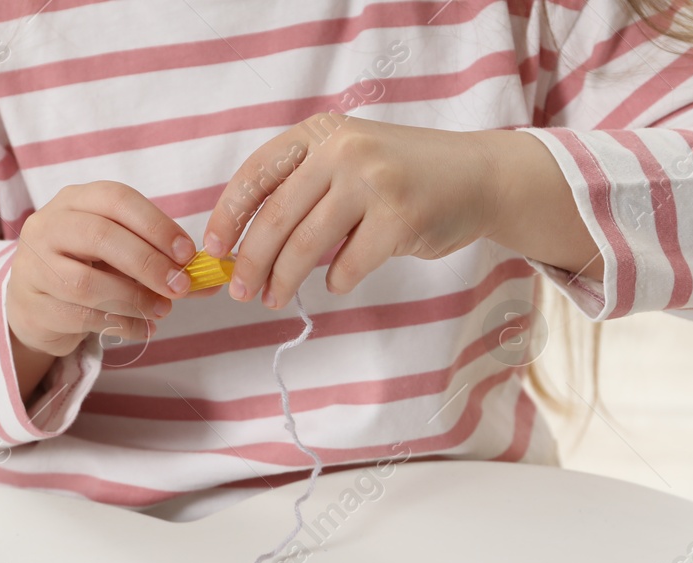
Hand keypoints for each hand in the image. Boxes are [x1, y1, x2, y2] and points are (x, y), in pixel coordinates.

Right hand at [7, 182, 195, 392]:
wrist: (36, 304)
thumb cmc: (89, 271)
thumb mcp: (124, 258)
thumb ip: (166, 265)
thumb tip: (215, 280)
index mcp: (75, 201)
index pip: (116, 199)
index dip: (155, 224)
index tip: (188, 252)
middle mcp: (48, 225)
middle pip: (100, 236)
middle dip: (148, 263)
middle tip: (181, 286)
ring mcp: (34, 266)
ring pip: (87, 282)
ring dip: (134, 298)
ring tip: (163, 310)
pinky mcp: (33, 305)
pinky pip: (81, 317)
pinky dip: (121, 324)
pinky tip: (143, 328)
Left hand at [203, 117, 602, 310]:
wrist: (478, 177)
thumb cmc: (405, 177)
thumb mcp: (349, 161)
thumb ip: (305, 187)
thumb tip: (246, 244)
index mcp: (322, 134)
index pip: (258, 174)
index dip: (229, 216)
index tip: (214, 249)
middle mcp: (344, 150)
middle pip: (276, 216)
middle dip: (250, 260)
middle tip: (239, 290)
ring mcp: (373, 182)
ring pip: (306, 245)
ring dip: (283, 279)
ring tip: (273, 298)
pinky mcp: (399, 219)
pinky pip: (349, 265)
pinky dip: (337, 281)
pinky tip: (337, 282)